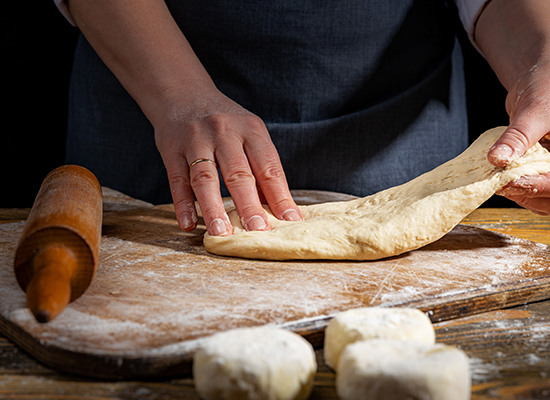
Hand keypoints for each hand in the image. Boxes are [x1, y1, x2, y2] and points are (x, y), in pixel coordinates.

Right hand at [154, 81, 302, 234]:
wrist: (183, 93)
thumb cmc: (224, 122)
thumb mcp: (249, 134)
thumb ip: (260, 169)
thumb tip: (277, 210)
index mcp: (251, 130)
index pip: (269, 167)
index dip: (280, 196)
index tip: (290, 220)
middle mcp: (224, 133)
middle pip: (238, 174)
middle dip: (249, 205)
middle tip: (257, 231)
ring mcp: (196, 140)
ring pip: (205, 178)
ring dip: (213, 208)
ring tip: (221, 233)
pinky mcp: (171, 149)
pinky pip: (177, 180)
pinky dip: (182, 204)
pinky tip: (188, 224)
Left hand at [487, 59, 549, 213]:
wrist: (543, 80)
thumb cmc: (548, 85)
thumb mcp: (536, 108)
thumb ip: (519, 135)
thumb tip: (498, 157)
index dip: (539, 185)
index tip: (511, 182)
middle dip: (528, 193)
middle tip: (500, 184)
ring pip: (546, 199)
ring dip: (521, 195)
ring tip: (499, 180)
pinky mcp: (546, 171)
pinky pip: (536, 192)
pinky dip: (518, 189)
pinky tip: (502, 178)